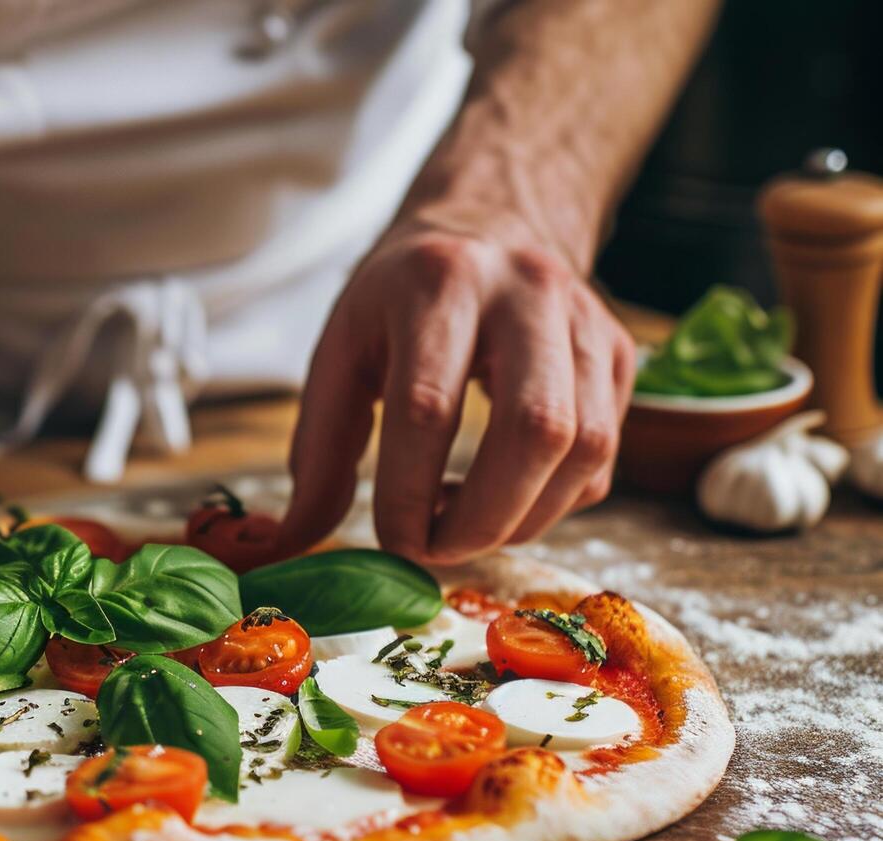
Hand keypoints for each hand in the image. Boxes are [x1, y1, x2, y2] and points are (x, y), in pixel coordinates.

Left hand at [280, 222, 635, 563]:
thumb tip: (292, 544)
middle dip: (483, 519)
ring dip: (524, 518)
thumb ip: (318, 452)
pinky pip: (603, 454)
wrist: (490, 218)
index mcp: (438, 282)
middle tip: (435, 551)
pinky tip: (503, 496)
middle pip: (534, 429)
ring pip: (585, 447)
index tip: (390, 543)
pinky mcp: (619, 354)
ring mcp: (586, 320)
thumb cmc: (403, 297)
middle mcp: (527, 291)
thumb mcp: (341, 351)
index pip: (427, 407)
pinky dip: (553, 501)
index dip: (408, 495)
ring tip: (465, 526)